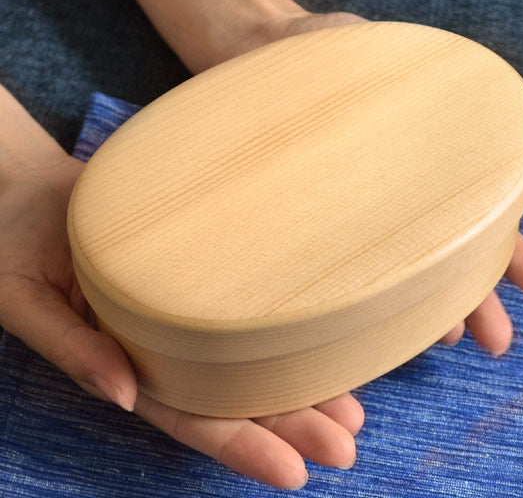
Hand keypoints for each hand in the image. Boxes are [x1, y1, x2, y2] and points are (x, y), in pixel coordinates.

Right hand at [0, 84, 361, 489]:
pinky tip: (320, 338)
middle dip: (291, 424)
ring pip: (251, 357)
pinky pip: (245, 306)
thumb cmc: (20, 246)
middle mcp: (165, 345)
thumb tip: (122, 394)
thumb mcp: (28, 301)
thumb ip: (72, 348)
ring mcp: (186, 310)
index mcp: (125, 361)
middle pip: (236, 396)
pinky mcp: (201, 270)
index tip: (294, 474)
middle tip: (347, 444)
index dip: (241, 447)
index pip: (191, 417)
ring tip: (351, 408)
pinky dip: (283, 326)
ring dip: (301, 384)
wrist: (33, 191)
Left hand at [259, 10, 522, 356]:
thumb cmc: (315, 48)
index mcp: (420, 152)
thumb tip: (443, 117)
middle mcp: (393, 184)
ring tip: (444, 338)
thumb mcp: (365, 53)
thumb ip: (395, 84)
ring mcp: (354, 200)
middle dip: (475, 296)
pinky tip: (371, 318)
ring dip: (426, 302)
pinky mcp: (310, 208)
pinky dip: (365, 289)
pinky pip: (341, 255)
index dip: (511, 252)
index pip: (480, 207)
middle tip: (496, 342)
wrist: (251, 48)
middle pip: (445, 246)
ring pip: (400, 260)